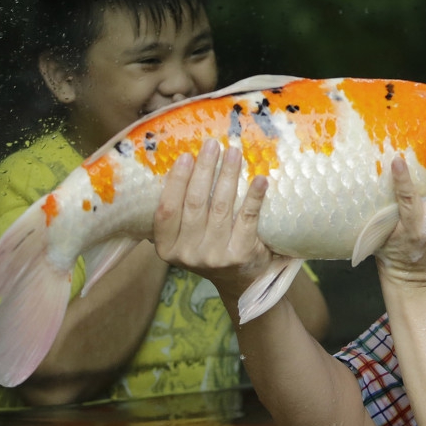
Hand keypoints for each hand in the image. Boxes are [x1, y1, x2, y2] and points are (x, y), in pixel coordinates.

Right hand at [152, 138, 283, 299]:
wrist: (240, 281)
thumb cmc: (210, 248)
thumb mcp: (185, 238)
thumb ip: (179, 213)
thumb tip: (181, 163)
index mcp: (167, 248)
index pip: (166, 211)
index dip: (175, 182)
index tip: (185, 156)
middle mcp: (188, 254)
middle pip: (195, 203)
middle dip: (205, 169)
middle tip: (212, 145)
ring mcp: (214, 256)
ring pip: (220, 206)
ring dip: (228, 175)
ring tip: (234, 152)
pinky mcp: (241, 254)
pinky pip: (247, 218)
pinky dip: (254, 196)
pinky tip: (260, 179)